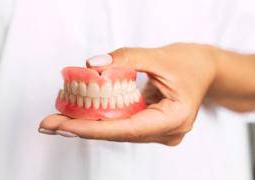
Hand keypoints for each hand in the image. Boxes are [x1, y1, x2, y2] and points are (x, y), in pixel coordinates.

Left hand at [39, 43, 216, 145]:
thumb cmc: (190, 63)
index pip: (128, 129)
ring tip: (58, 118)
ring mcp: (160, 132)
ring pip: (119, 131)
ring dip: (89, 124)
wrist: (206, 69)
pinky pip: (124, 125)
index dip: (93, 128)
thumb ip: (125, 58)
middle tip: (49, 123)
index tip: (63, 126)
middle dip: (82, 128)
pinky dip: (102, 119)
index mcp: (175, 118)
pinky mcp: (152, 126)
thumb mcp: (159, 56)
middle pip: (119, 133)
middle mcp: (167, 132)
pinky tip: (81, 114)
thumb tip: (91, 65)